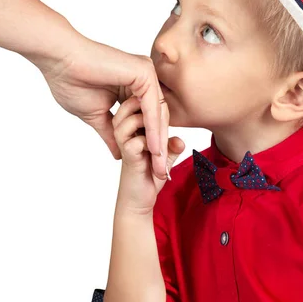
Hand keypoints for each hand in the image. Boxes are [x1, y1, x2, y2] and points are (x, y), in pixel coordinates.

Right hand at [35, 34, 168, 179]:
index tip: (152, 169)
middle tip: (163, 173)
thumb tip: (118, 153)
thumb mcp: (96, 116)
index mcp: (134, 86)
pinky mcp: (144, 73)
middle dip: (160, 148)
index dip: (150, 145)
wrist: (59, 60)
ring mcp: (146, 74)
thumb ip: (110, 132)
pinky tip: (155, 148)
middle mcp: (144, 79)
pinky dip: (153, 129)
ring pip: (157, 115)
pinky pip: (151, 106)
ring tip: (161, 167)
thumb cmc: (71, 82)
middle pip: (157, 119)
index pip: (147, 120)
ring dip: (159, 142)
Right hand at [112, 95, 184, 212]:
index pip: (139, 101)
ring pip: (131, 119)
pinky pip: (138, 141)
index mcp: (131, 126)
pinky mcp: (127, 155)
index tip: (168, 115)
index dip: (155, 103)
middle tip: (166, 122)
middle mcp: (123, 131)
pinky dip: (153, 144)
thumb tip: (179, 141)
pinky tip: (160, 154)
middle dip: (151, 109)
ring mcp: (123, 142)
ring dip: (150, 125)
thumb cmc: (149, 176)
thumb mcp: (165, 157)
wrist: (139, 200)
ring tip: (160, 138)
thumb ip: (172, 146)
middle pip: (130, 104)